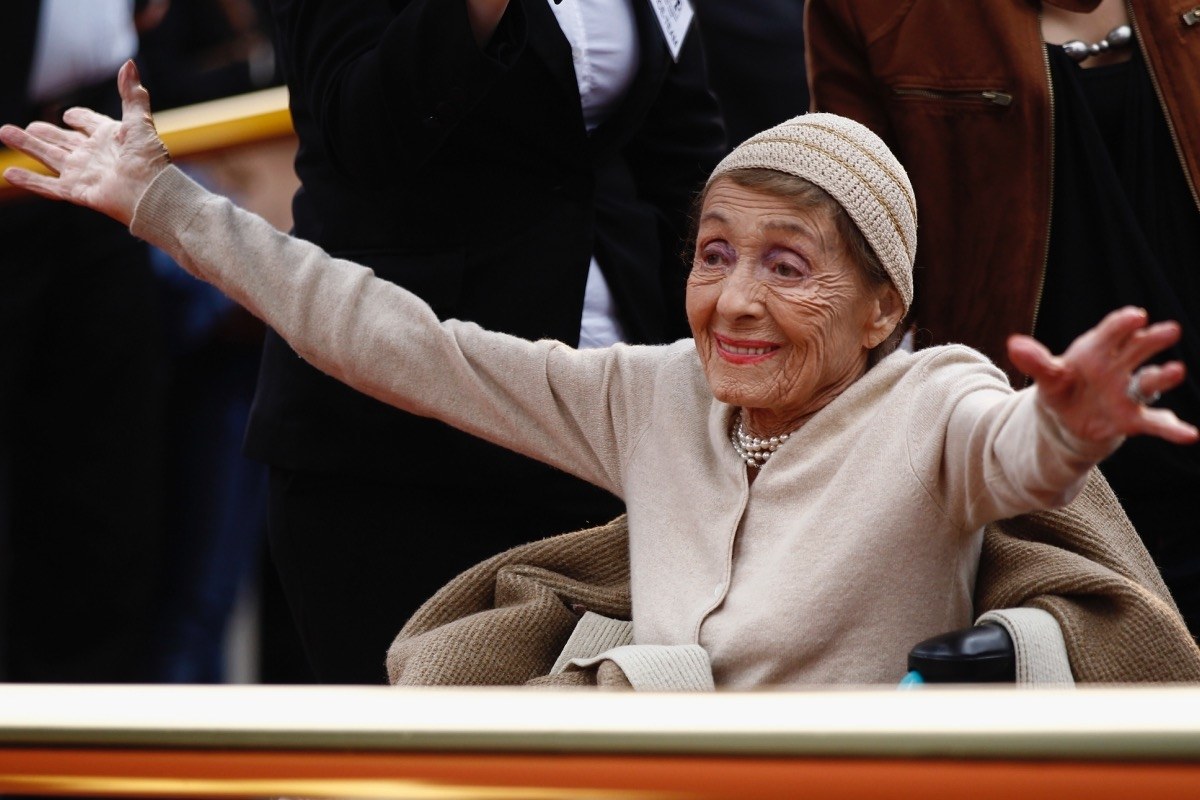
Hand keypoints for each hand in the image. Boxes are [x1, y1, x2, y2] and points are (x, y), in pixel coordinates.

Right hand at [0, 60, 169, 226]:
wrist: (150, 193)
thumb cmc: (149, 159)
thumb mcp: (140, 121)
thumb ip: (131, 94)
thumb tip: (128, 63)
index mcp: (110, 137)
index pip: (89, 124)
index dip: (80, 118)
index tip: (70, 115)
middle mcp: (94, 155)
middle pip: (62, 141)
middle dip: (44, 133)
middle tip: (28, 127)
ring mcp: (83, 173)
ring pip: (49, 157)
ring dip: (27, 146)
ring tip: (6, 133)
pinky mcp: (77, 190)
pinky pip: (48, 186)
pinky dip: (29, 181)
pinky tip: (9, 174)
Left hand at [1008, 306, 1198, 445]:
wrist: (1069, 416)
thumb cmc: (1063, 386)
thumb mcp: (1048, 376)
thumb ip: (1036, 362)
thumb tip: (1013, 345)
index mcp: (1098, 349)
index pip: (1112, 332)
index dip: (1123, 324)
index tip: (1135, 316)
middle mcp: (1120, 366)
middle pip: (1138, 348)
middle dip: (1153, 339)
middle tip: (1170, 329)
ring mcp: (1129, 391)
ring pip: (1149, 381)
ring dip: (1163, 376)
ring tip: (1177, 370)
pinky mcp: (1133, 418)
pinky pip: (1155, 422)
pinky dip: (1173, 429)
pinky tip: (1190, 434)